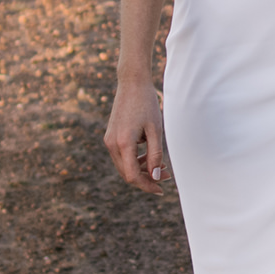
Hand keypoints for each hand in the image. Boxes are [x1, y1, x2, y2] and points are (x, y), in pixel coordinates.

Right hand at [104, 77, 169, 195]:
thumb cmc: (147, 104)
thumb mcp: (155, 130)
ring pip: (124, 166)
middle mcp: (112, 144)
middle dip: (146, 178)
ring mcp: (109, 140)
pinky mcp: (110, 136)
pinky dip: (135, 160)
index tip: (161, 190)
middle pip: (127, 174)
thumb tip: (155, 177)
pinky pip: (122, 156)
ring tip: (161, 166)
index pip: (132, 176)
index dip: (147, 186)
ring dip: (142, 170)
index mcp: (123, 143)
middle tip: (166, 176)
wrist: (132, 83)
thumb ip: (155, 155)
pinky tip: (149, 156)